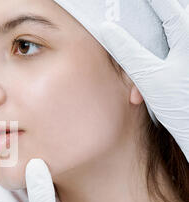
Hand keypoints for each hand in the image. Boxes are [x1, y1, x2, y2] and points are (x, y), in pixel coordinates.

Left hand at [0, 154, 116, 201]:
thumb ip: (40, 197)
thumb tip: (32, 163)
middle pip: (12, 185)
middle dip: (7, 164)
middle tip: (9, 140)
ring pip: (31, 187)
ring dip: (28, 169)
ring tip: (29, 147)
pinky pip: (50, 194)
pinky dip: (49, 179)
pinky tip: (54, 168)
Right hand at [99, 0, 188, 162]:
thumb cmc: (181, 104)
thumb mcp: (149, 76)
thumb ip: (128, 51)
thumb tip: (108, 30)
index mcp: (188, 40)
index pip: (168, 10)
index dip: (151, 2)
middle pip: (166, 28)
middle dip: (144, 36)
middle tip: (131, 29)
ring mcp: (186, 61)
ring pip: (163, 50)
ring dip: (143, 65)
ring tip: (136, 90)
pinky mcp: (183, 74)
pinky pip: (164, 66)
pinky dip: (149, 77)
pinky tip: (140, 96)